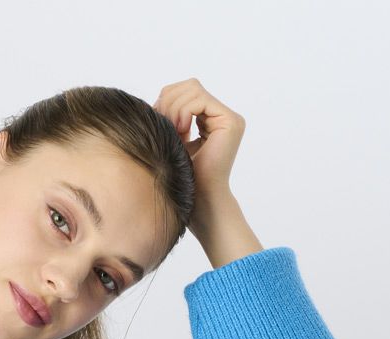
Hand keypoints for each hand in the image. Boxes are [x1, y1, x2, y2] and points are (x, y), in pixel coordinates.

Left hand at [152, 78, 245, 230]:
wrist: (199, 201)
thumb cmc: (183, 179)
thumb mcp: (172, 142)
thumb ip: (170, 117)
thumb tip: (159, 97)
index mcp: (210, 120)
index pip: (184, 91)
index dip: (166, 101)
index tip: (158, 125)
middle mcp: (222, 116)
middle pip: (189, 85)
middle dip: (169, 101)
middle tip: (164, 126)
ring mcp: (229, 118)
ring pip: (193, 89)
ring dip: (174, 108)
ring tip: (174, 132)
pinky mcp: (231, 122)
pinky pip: (200, 100)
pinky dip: (183, 111)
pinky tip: (181, 131)